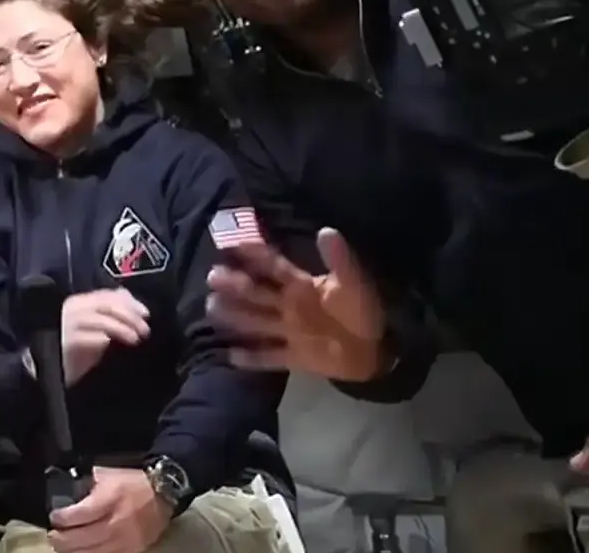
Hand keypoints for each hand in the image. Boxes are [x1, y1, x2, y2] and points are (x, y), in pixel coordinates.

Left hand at [48, 466, 169, 552]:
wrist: (163, 495)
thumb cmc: (132, 483)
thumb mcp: (107, 474)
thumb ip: (86, 482)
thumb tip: (66, 488)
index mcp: (108, 500)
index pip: (77, 515)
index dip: (61, 519)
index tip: (54, 518)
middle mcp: (115, 523)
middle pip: (80, 539)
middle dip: (61, 539)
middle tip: (53, 536)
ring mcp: (123, 541)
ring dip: (72, 552)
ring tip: (63, 547)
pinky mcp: (131, 551)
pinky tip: (81, 552)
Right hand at [62, 289, 150, 381]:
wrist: (59, 373)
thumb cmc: (82, 352)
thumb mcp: (101, 329)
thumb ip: (115, 315)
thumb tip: (137, 308)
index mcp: (80, 302)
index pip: (108, 295)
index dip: (130, 302)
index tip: (146, 314)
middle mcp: (73, 309)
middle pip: (106, 304)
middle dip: (129, 316)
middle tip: (144, 330)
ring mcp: (67, 325)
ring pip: (100, 320)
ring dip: (121, 328)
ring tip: (134, 339)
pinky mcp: (66, 343)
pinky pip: (88, 338)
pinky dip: (103, 339)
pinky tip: (113, 345)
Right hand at [207, 228, 386, 381]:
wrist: (376, 350)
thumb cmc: (363, 310)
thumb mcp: (353, 282)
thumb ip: (339, 260)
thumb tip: (326, 231)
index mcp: (301, 286)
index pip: (273, 266)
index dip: (255, 255)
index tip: (233, 245)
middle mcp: (288, 306)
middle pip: (256, 293)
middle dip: (234, 284)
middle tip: (213, 276)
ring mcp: (287, 332)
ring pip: (254, 322)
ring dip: (234, 315)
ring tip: (211, 308)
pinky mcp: (292, 357)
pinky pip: (268, 357)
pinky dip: (250, 357)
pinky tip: (229, 354)